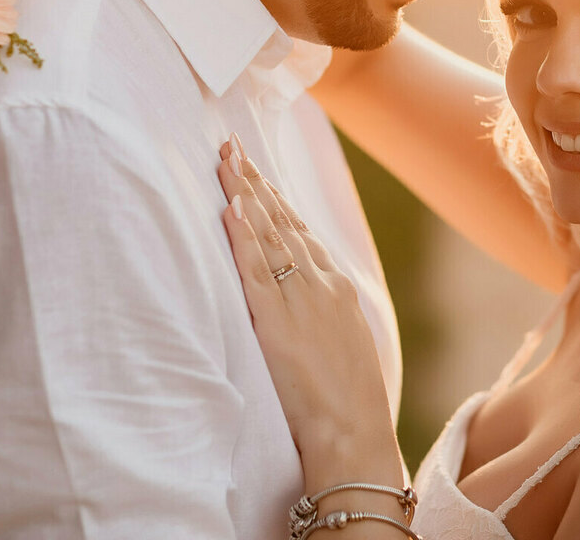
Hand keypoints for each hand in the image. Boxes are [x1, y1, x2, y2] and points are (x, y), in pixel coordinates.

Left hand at [215, 136, 404, 493]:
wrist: (354, 436)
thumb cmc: (349, 402)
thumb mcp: (343, 343)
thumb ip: (323, 312)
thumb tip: (304, 294)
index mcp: (337, 287)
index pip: (299, 228)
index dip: (273, 196)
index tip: (253, 167)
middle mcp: (321, 283)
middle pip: (281, 220)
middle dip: (254, 180)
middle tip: (230, 143)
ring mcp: (302, 300)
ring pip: (268, 235)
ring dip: (244, 194)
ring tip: (224, 160)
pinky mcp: (278, 323)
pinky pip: (256, 271)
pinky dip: (243, 238)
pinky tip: (231, 210)